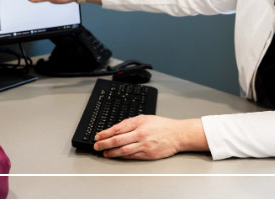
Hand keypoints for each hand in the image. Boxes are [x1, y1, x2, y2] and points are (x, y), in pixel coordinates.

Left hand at [93, 115, 208, 159]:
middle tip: (96, 146)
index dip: (105, 133)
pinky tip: (116, 156)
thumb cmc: (162, 125)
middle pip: (118, 140)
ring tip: (104, 153)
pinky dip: (122, 156)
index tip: (98, 136)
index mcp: (139, 123)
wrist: (178, 135)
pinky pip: (132, 156)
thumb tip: (116, 128)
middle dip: (104, 143)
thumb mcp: (145, 118)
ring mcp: (144, 145)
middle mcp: (140, 134)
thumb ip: (131, 123)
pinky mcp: (148, 154)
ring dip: (111, 152)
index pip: (117, 128)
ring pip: (123, 150)